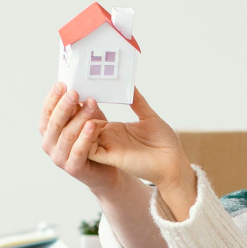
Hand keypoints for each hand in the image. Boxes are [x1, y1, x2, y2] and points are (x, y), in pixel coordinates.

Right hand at [40, 82, 122, 192]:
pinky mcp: (73, 168)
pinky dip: (85, 137)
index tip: (62, 84)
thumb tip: (78, 84)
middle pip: (55, 122)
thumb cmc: (94, 140)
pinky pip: (78, 150)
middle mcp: (49, 144)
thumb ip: (80, 106)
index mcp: (49, 130)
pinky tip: (92, 125)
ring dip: (79, 118)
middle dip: (65, 105)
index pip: (47, 111)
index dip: (53, 97)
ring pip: (67, 135)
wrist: (106, 169)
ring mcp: (59, 158)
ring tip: (91, 104)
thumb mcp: (86, 119)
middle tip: (75, 92)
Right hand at [74, 89, 189, 186]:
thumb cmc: (164, 142)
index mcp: (113, 129)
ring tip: (79, 105)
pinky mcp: (110, 158)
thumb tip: (130, 84)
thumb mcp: (149, 117)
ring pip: (80, 137)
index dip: (79, 104)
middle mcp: (106, 138)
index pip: (87, 116)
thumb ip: (138, 101)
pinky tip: (89, 124)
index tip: (73, 88)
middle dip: (73, 110)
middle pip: (79, 125)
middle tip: (73, 94)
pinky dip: (85, 139)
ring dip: (78, 122)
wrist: (173, 162)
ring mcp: (107, 148)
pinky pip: (89, 150)